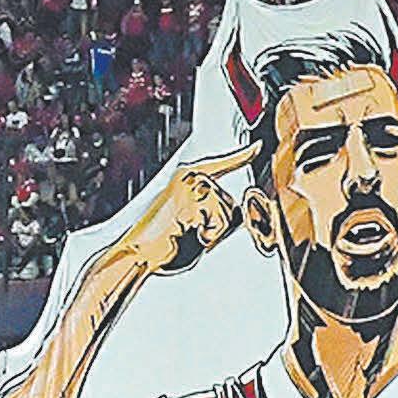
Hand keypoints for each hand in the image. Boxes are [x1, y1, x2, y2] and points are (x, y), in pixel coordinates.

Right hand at [130, 143, 251, 274]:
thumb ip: (207, 208)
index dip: (242, 156)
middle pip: (233, 204)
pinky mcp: (201, 201)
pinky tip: (192, 235)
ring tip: (189, 233)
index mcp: (187, 177)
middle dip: (220, 226)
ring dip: (215, 232)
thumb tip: (233, 212)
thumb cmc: (162, 239)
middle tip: (191, 232)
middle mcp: (194, 177)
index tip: (258, 147)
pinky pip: (224, 224)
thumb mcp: (186, 216)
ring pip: (231, 214)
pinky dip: (213, 236)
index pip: (222, 165)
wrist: (140, 251)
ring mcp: (198, 187)